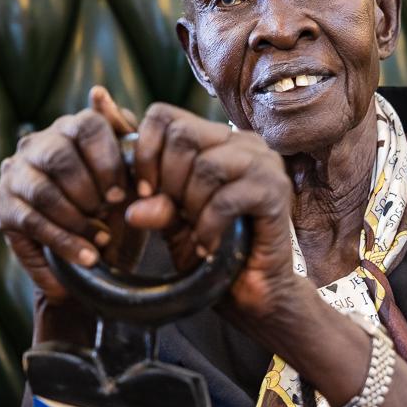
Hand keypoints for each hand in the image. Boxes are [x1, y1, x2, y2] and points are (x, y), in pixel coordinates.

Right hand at [0, 87, 134, 302]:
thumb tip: (98, 92)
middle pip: (60, 157)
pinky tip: (87, 258)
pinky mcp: (3, 204)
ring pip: (44, 193)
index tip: (122, 194)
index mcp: (72, 127)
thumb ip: (122, 133)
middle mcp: (38, 143)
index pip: (88, 125)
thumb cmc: (116, 199)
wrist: (99, 243)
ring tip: (102, 241)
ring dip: (77, 221)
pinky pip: (31, 222)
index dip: (107, 161)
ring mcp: (15, 172)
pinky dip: (63, 243)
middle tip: (109, 214)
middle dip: (88, 192)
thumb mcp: (130, 171)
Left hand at [123, 102, 301, 321]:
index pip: (165, 115)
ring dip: (191, 206)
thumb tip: (131, 200)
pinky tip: (209, 246)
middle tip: (177, 215)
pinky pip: (225, 199)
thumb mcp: (170, 220)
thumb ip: (151, 196)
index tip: (144, 191)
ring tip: (196, 231)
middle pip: (183, 135)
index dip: (145, 152)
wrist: (253, 291)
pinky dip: (208, 227)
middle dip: (168, 181)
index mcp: (217, 140)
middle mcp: (243, 143)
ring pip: (206, 165)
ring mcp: (264, 164)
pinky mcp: (275, 192)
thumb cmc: (212, 248)